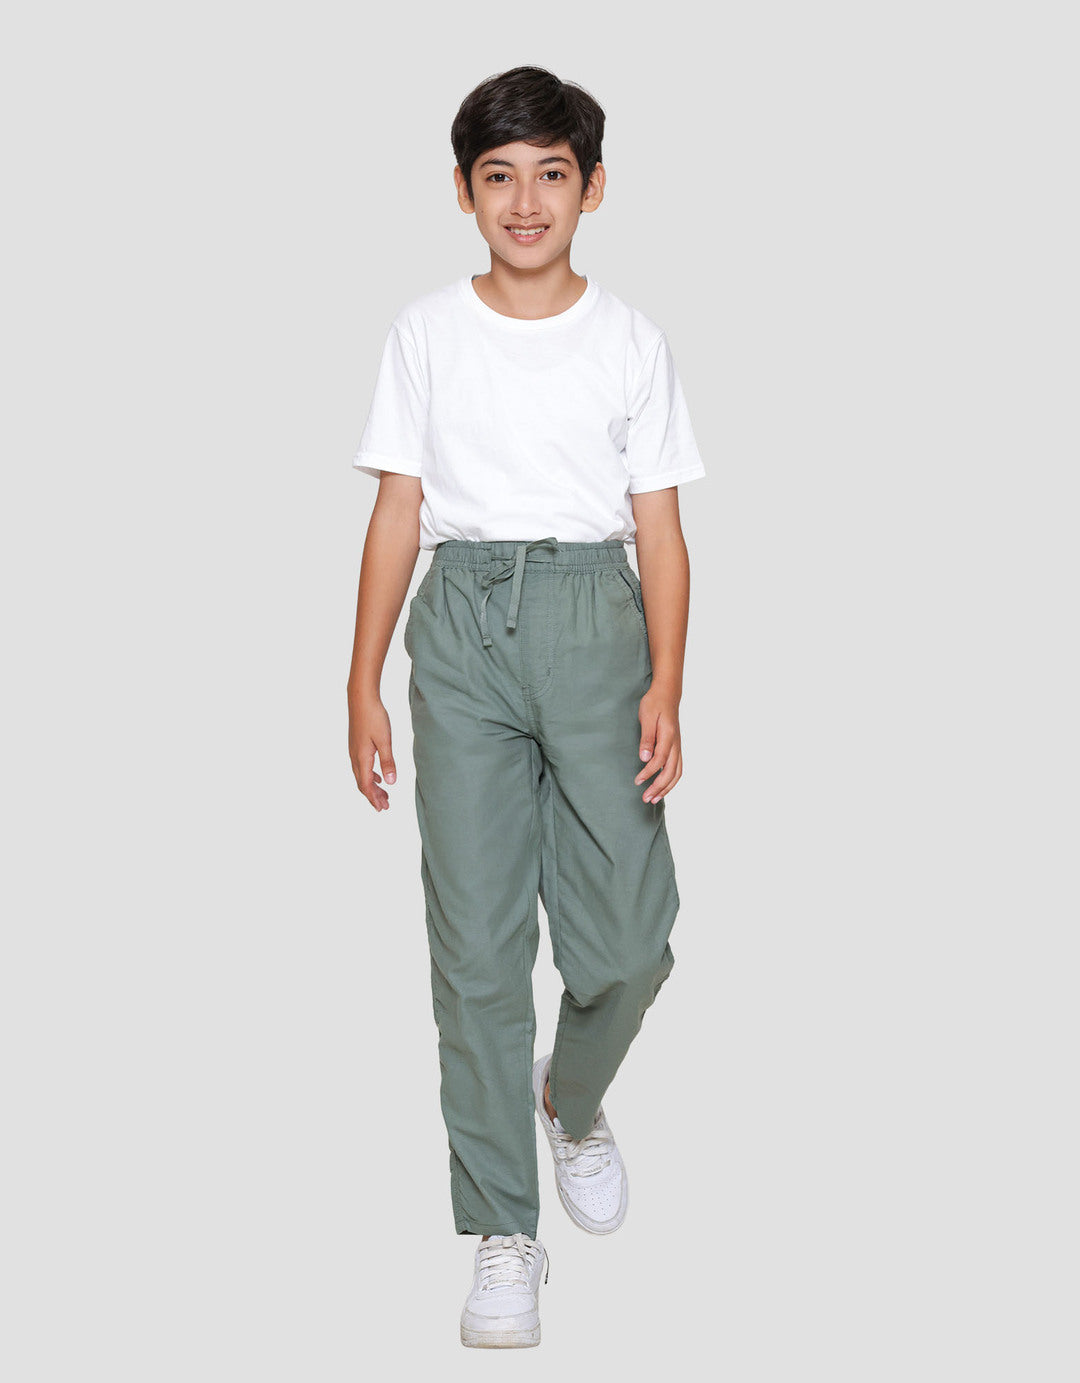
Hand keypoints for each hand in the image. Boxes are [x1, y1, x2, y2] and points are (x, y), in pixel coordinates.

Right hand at [349, 692, 397, 811]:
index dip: (374, 798)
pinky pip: (362, 767)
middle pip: (363, 783)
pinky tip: (379, 776)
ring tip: (384, 794)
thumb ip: (388, 762)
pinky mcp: (357, 745)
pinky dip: (371, 775)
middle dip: (373, 796)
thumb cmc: (373, 717)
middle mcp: (355, 757)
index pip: (366, 785)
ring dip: (372, 787)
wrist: (361, 699)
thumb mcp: (385, 740)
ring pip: (362, 775)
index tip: (382, 808)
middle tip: (385, 806)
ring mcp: (354, 751)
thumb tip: (391, 783)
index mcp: (362, 758)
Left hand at [634, 683, 682, 802]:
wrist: (667, 694)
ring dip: (666, 788)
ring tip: (654, 799)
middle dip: (658, 787)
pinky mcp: (676, 748)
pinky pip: (677, 769)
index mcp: (668, 736)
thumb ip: (647, 738)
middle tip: (645, 798)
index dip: (649, 773)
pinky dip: (671, 781)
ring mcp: (678, 747)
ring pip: (677, 773)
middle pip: (670, 772)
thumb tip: (644, 758)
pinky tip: (663, 787)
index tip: (637, 781)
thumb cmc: (654, 704)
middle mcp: (676, 744)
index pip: (659, 760)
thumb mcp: (647, 717)